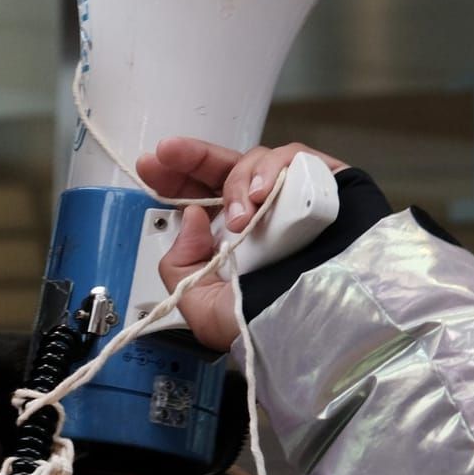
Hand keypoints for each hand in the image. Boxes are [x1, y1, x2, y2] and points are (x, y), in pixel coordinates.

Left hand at [134, 137, 347, 350]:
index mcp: (229, 239)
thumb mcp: (201, 306)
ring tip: (240, 219)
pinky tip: (262, 196)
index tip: (150, 167)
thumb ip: (179, 266)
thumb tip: (189, 218)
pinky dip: (272, 171)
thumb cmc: (267, 322)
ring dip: (237, 183)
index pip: (199, 197)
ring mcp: (290, 195)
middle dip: (191, 156)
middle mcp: (258, 213)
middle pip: (221, 167)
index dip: (174, 179)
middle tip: (168, 152)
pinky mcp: (322, 181)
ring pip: (255, 162)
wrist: (321, 323)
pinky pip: (294, 158)